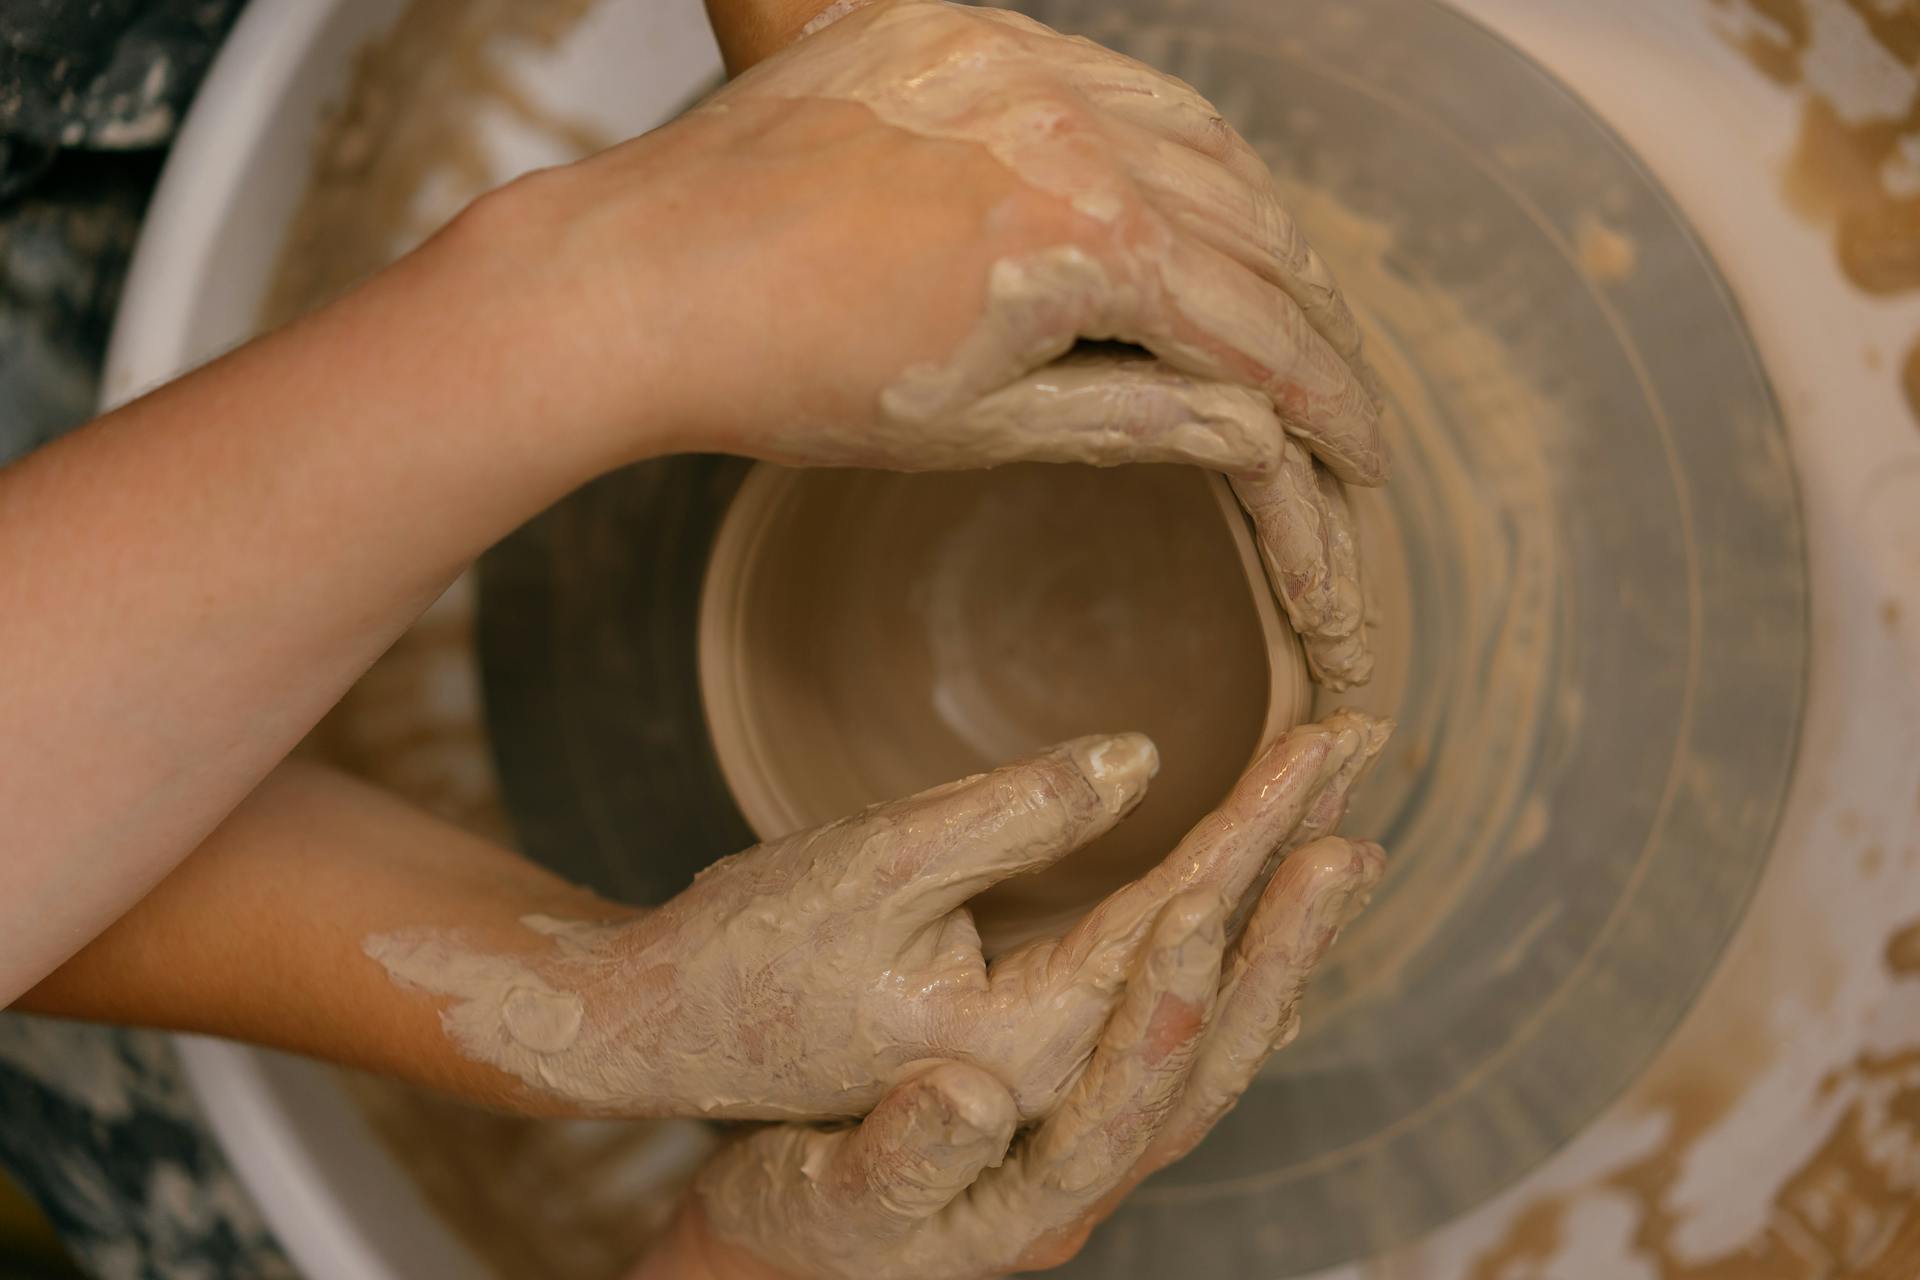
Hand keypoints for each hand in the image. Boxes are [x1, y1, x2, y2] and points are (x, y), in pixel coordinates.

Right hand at [364, 711, 1386, 1120]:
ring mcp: (1044, 1094)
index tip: (1330, 735)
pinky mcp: (1023, 1064)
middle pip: (1218, 978)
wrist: (654, 1046)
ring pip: (1198, 1010)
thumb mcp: (858, 876)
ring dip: (1273, 914)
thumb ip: (1004, 825)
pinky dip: (1213, 953)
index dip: (1259, 822)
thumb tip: (1139, 764)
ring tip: (1338, 827)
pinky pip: (1154, 1017)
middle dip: (1295, 859)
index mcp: (1028, 1048)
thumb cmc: (738, 960)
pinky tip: (1241, 908)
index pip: (1180, 925)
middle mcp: (1055, 1093)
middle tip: (1364, 753)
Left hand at [507, 0, 1382, 683]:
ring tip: (1280, 290)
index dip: (1329, 403)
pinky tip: (1179, 182)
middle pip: (1252, 226)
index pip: (1257, 332)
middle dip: (1309, 317)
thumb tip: (1250, 434)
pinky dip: (1165, 139)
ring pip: (1197, 136)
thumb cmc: (788, 379)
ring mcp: (1010, 63)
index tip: (1369, 451)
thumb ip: (1133, 420)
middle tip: (1336, 380)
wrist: (636, 278)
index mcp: (1086, 241)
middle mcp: (1070, 127)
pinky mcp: (952, 31)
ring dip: (1255, 220)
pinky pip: (1107, 76)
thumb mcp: (980, 427)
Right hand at [636, 836, 1384, 1279]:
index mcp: (1032, 1190)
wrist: (783, 1248)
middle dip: (1282, 940)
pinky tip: (1275, 908)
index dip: (1171, 985)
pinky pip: (1195, 1031)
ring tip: (1341, 844)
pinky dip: (1247, 962)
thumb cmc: (791, 1212)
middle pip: (1216, 1054)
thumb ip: (897, 1156)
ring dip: (1285, 942)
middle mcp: (1096, 1172)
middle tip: (1342, 836)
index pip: (1131, 1078)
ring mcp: (1104, 1138)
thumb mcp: (824, 1191)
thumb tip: (965, 1097)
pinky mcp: (1093, 1102)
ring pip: (1222, 1039)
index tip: (1210, 888)